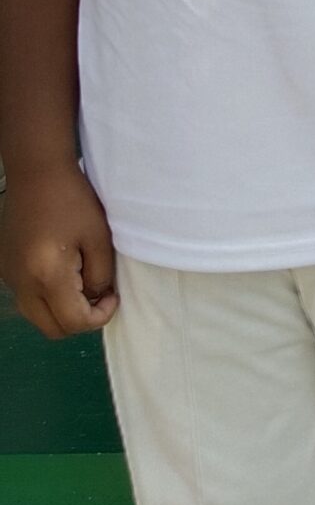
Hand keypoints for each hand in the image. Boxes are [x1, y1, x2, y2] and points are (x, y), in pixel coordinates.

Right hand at [0, 164, 118, 337]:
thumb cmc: (74, 202)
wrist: (37, 176)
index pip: (73, 322)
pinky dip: (48, 299)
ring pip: (37, 317)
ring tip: (83, 283)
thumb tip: (96, 298)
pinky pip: (28, 299)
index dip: (99, 317)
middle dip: (80, 320)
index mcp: (46, 276)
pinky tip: (65, 273)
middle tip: (100, 295)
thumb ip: (100, 275)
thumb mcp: (99, 238)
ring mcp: (9, 278)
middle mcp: (21, 284)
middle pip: (52, 329)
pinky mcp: (6, 270)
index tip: (113, 296)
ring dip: (62, 312)